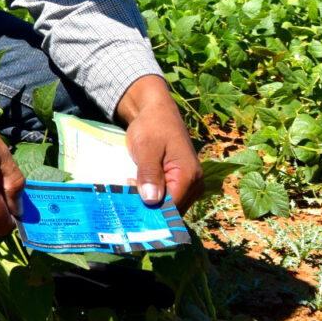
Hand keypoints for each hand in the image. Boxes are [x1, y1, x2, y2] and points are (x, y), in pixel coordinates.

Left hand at [116, 75, 202, 213]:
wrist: (156, 111)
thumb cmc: (152, 126)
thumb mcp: (147, 148)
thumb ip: (149, 173)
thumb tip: (151, 200)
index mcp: (189, 176)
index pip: (171, 207)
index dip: (150, 209)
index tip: (129, 203)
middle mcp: (195, 184)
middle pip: (172, 209)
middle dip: (150, 207)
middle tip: (126, 196)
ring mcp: (190, 184)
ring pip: (170, 205)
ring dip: (150, 202)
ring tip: (130, 189)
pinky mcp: (182, 181)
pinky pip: (169, 196)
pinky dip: (154, 196)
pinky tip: (138, 188)